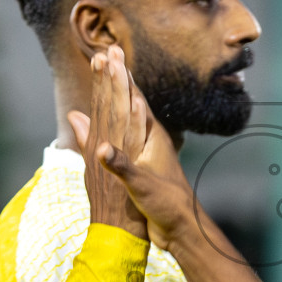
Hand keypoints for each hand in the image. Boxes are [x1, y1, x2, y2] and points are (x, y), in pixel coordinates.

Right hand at [80, 47, 199, 250]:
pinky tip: (107, 121)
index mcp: (152, 138)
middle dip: (118, 77)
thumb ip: (121, 165)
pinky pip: (124, 135)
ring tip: (107, 77)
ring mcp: (147, 151)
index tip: (110, 54)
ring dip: (117, 96)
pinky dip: (115, 122)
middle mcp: (151, 140)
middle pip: (131, 100)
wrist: (181, 229)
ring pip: (128, 116)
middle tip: (108, 52)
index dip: (120, 77)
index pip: (133, 99)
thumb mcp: (141, 185)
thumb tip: (100, 148)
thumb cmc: (167, 205)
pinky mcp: (142, 165)